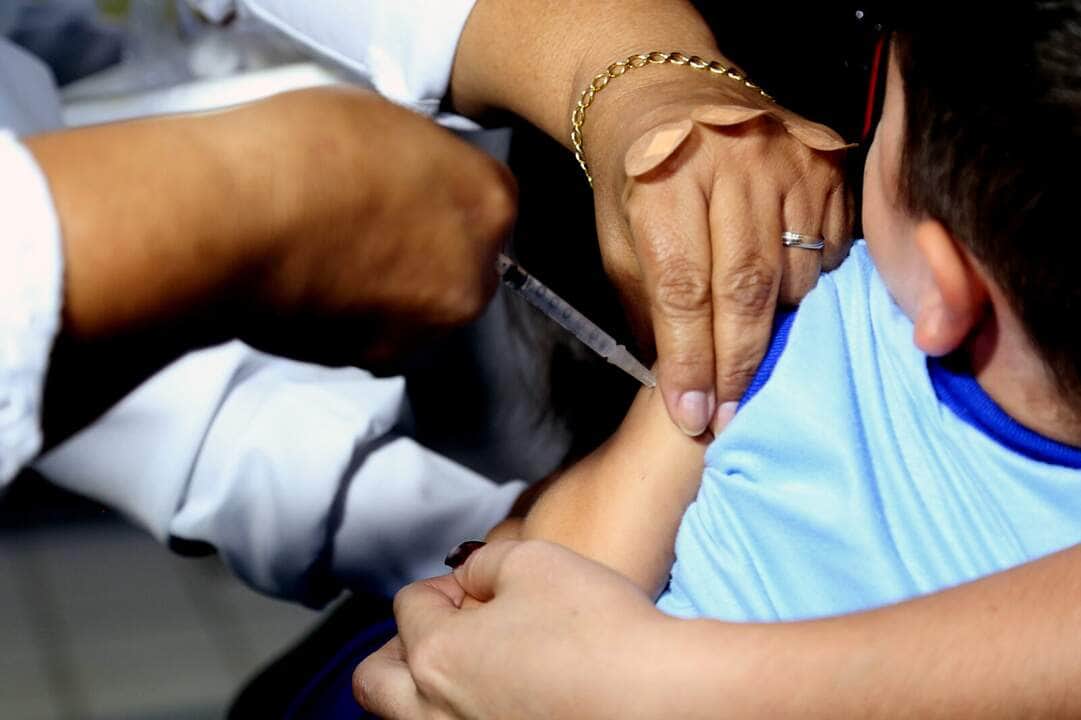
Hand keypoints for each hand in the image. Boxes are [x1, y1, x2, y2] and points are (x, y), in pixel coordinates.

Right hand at [32, 87, 515, 366]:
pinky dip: (354, 318)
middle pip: (465, 265)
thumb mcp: (382, 121)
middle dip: (427, 252)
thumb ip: (419, 161)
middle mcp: (473, 275)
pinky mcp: (377, 360)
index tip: (415, 196)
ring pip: (422, 309)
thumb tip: (411, 179)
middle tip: (370, 229)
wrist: (235, 220)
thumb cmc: (302, 154)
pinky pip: (378, 336)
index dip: (448, 199)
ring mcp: (428, 326)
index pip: (492, 206)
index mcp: (489, 204)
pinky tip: (313, 284)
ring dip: (393, 292)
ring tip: (333, 257)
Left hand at [353, 540, 666, 718]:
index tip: (470, 586)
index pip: (408, 605)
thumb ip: (486, 561)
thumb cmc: (601, 633)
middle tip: (442, 630)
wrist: (660, 699)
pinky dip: (461, 712)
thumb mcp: (535, 560)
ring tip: (464, 668)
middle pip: (375, 681)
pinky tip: (501, 697)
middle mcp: (434, 714)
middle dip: (400, 647)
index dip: (442, 585)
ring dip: (421, 687)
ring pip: (406, 719)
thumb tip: (473, 576)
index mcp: (436, 656)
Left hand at [584, 65, 851, 433]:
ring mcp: (788, 159)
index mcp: (664, 182)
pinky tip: (790, 309)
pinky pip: (831, 249)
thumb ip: (650, 310)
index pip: (683, 288)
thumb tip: (685, 388)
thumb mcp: (618, 243)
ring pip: (797, 274)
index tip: (693, 414)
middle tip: (733, 417)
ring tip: (760, 367)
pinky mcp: (827, 163)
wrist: (666, 94)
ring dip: (778, 331)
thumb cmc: (635, 181)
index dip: (690, 359)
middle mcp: (733, 164)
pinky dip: (813, 289)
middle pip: (745, 286)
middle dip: (739, 363)